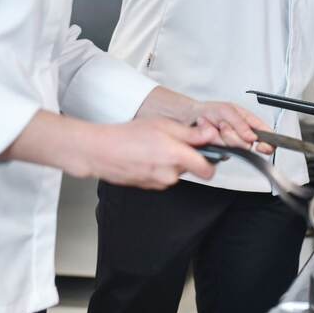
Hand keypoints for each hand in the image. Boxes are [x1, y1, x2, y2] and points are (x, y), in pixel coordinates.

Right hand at [77, 116, 217, 188]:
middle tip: (173, 141)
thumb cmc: (129, 135)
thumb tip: (210, 134)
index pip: (208, 170)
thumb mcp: (163, 125)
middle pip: (191, 169)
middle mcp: (170, 174)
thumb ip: (190, 133)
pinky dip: (159, 167)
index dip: (212, 162)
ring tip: (155, 146)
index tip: (210, 153)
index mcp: (176, 157)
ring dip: (171, 162)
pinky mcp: (149, 186)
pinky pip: (163, 176)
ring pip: (176, 172)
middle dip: (187, 157)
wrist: (101, 152)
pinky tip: (147, 156)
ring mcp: (159, 183)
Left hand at [187, 100, 273, 152]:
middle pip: (248, 145)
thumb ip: (242, 124)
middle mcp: (242, 136)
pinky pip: (222, 152)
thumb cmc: (211, 110)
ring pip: (234, 149)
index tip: (261, 146)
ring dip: (222, 136)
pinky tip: (209, 133)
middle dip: (234, 134)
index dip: (268, 144)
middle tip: (223, 124)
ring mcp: (232, 145)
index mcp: (250, 123)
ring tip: (215, 126)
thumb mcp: (228, 110)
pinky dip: (213, 140)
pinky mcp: (221, 153)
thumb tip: (252, 137)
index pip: (267, 136)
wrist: (191, 117)